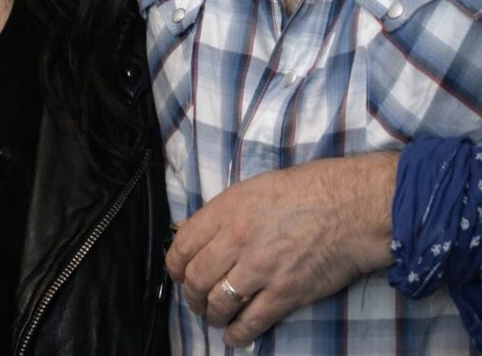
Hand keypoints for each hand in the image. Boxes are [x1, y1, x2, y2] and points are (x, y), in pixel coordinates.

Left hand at [166, 151, 397, 346]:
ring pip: (218, 304)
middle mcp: (237, 239)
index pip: (183, 245)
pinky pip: (250, 323)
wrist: (350, 207)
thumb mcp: (255, 188)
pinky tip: (235, 337)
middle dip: (192, 296)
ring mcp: (260, 269)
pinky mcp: (284, 294)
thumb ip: (225, 212)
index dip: (175, 265)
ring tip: (216, 317)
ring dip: (212, 316)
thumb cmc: (308, 190)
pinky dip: (237, 335)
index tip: (179, 274)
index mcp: (228, 209)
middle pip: (196, 279)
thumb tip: (196, 231)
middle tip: (198, 300)